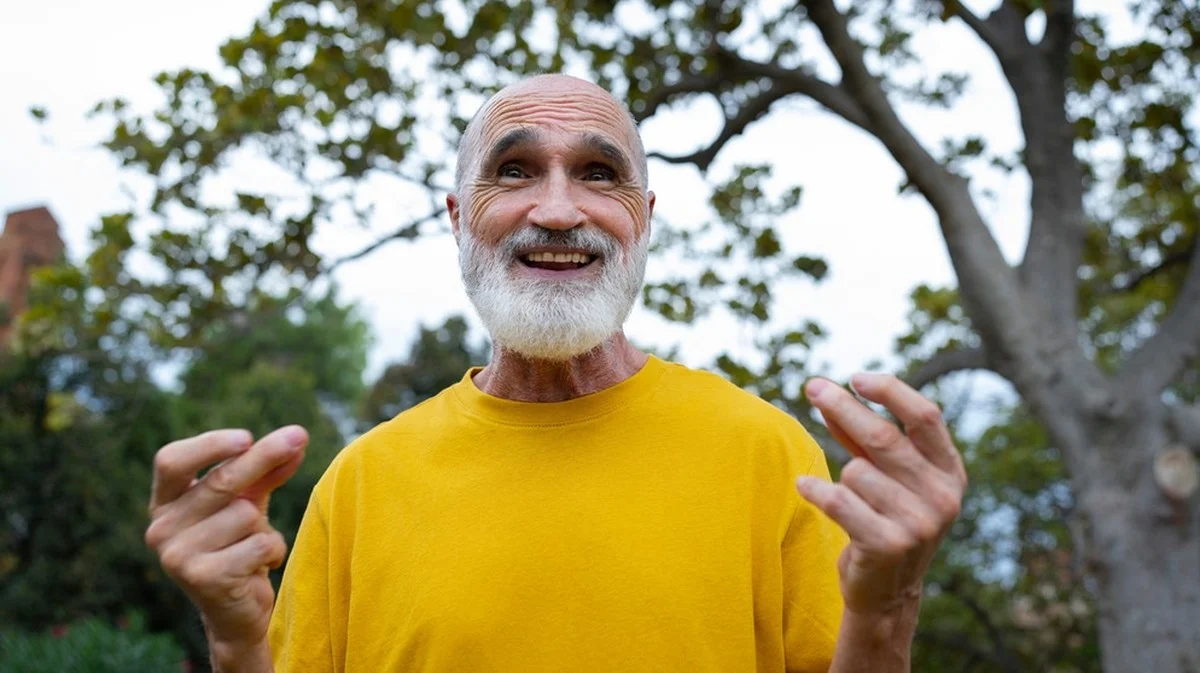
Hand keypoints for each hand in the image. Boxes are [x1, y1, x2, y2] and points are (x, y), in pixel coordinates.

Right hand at [144, 426, 307, 649]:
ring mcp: (177, 556)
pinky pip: (259, 544)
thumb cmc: (239, 544)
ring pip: (245, 514)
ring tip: (253, 547)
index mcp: (164, 503)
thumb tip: (296, 438)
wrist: (236, 611)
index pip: (171, 461)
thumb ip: (267, 470)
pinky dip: (272, 550)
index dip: (209, 445)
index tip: (247, 438)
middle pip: (219, 482)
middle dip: (263, 458)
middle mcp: (161, 528)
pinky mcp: (203, 579)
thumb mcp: (249, 501)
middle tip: (298, 436)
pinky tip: (260, 566)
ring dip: (264, 526)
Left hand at [796, 374, 965, 615]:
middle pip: (884, 436)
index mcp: (950, 472)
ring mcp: (919, 524)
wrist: (887, 593)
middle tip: (812, 386)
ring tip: (847, 499)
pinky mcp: (888, 545)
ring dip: (839, 477)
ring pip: (855, 471)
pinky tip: (805, 488)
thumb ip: (860, 437)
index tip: (855, 377)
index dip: (891, 391)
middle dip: (843, 406)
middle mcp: (943, 497)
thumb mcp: (884, 475)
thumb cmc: (883, 518)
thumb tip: (827, 394)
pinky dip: (816, 491)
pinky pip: (839, 501)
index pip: (925, 416)